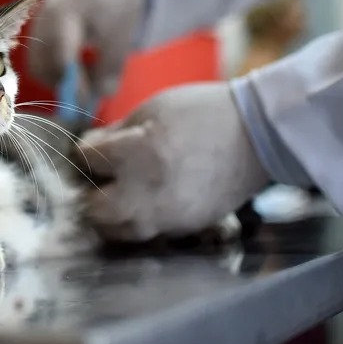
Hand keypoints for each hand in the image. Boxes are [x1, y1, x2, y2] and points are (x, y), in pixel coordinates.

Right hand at [29, 0, 146, 98]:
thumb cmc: (119, 2)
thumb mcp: (122, 35)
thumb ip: (110, 68)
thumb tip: (100, 97)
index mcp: (66, 13)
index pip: (61, 58)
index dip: (73, 85)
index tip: (87, 104)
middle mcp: (44, 17)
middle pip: (42, 66)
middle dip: (64, 85)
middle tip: (90, 91)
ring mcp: (37, 22)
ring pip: (37, 65)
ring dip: (58, 79)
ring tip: (86, 73)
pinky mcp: (37, 28)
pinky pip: (38, 58)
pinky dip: (55, 69)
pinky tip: (77, 64)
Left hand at [74, 82, 268, 241]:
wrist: (258, 135)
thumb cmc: (204, 113)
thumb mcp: (153, 109)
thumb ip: (117, 132)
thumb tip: (91, 147)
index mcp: (136, 154)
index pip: (88, 160)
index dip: (84, 152)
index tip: (89, 149)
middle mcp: (145, 192)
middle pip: (95, 210)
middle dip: (90, 195)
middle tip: (97, 181)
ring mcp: (167, 216)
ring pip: (120, 232)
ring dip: (111, 217)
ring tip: (116, 198)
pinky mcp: (186, 228)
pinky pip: (150, 234)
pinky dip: (140, 223)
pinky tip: (144, 204)